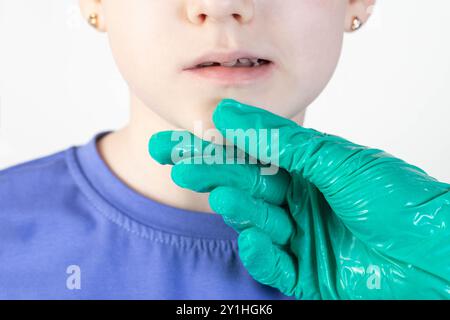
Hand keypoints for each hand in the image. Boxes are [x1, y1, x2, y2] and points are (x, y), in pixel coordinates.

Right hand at [148, 99, 449, 298]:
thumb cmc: (399, 200)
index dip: (215, 148)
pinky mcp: (308, 274)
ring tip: (223, 198)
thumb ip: (279, 141)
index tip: (179, 141)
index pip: (251, 156)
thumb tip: (229, 114)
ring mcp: (303, 238)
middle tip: (179, 164)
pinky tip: (255, 241)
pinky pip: (275, 265)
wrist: (438, 255)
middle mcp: (302, 201)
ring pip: (258, 224)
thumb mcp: (334, 160)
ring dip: (239, 211)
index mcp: (308, 170)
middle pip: (246, 187)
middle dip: (212, 176)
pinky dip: (262, 255)